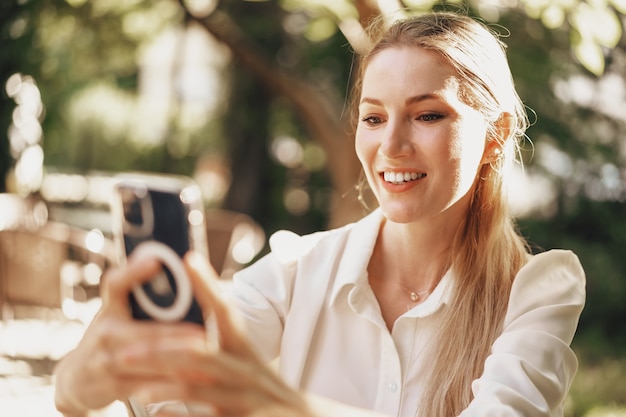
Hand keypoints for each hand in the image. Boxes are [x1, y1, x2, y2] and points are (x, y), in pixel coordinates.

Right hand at [54, 255, 208, 415]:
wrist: (76, 380)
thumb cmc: (110, 338)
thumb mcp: (117, 314)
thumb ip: (141, 296)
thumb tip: (175, 266)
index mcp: (109, 308)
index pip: (115, 285)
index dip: (132, 272)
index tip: (155, 261)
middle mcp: (103, 333)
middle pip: (143, 331)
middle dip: (176, 333)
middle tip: (206, 332)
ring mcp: (103, 362)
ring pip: (146, 360)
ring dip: (177, 359)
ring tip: (204, 357)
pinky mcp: (110, 386)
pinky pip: (144, 386)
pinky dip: (168, 384)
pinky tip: (191, 381)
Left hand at [119, 252, 314, 416]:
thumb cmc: (262, 389)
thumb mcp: (247, 361)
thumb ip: (218, 346)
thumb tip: (187, 327)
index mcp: (243, 348)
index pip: (225, 311)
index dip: (207, 285)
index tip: (188, 259)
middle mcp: (245, 369)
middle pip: (200, 353)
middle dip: (160, 351)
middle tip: (124, 351)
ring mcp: (245, 398)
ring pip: (199, 389)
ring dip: (165, 385)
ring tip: (136, 387)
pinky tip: (157, 414)